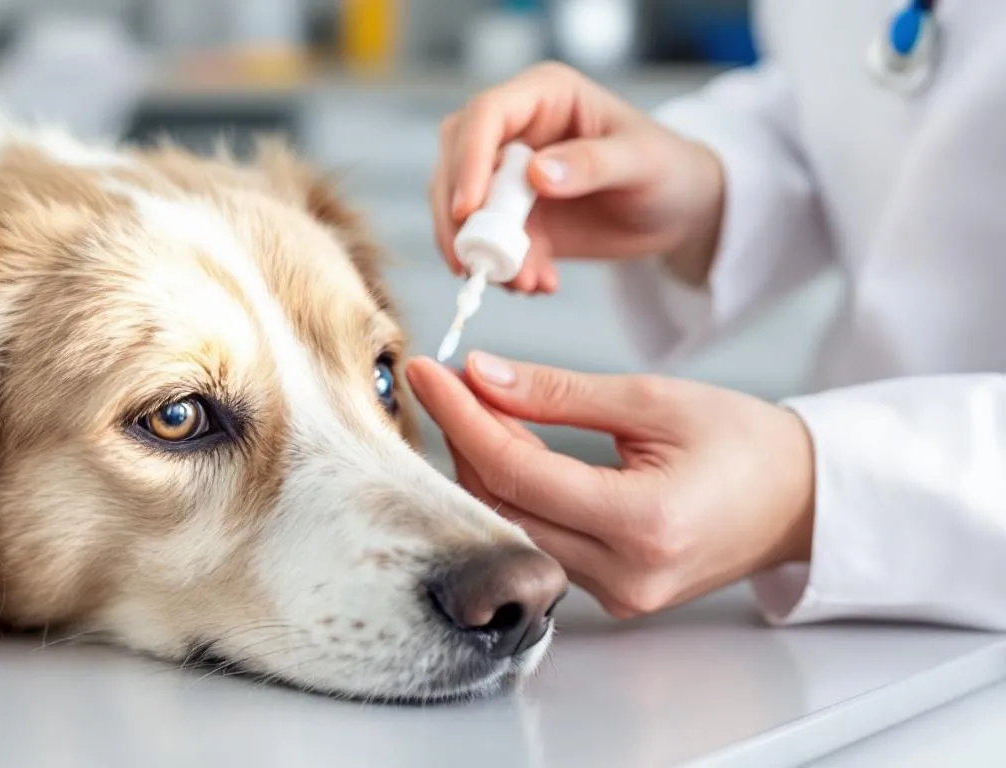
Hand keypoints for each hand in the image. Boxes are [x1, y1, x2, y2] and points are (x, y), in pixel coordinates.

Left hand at [406, 353, 814, 618]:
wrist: (802, 500)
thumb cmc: (746, 444)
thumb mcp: (654, 400)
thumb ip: (560, 393)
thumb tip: (481, 375)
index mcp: (644, 523)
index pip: (516, 471)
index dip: (461, 418)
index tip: (429, 374)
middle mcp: (626, 574)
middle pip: (504, 506)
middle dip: (465, 440)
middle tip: (449, 385)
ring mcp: (619, 595)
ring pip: (515, 528)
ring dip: (486, 468)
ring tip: (478, 410)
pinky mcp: (614, 596)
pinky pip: (542, 541)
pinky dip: (517, 495)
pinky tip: (509, 451)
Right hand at [430, 62, 725, 293]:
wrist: (678, 210)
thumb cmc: (669, 169)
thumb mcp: (642, 163)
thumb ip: (592, 164)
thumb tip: (537, 175)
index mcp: (545, 95)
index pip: (485, 116)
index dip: (468, 160)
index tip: (467, 210)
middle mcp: (517, 129)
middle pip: (456, 161)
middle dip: (456, 215)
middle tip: (472, 262)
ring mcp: (509, 175)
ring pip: (462, 207)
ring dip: (482, 251)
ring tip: (524, 283)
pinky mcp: (513, 217)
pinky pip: (489, 243)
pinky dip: (505, 270)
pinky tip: (540, 284)